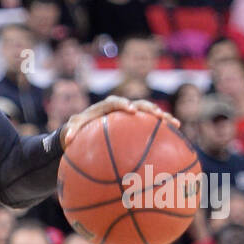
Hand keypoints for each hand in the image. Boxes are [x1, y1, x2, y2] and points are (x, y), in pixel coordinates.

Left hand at [62, 96, 179, 150]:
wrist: (89, 127)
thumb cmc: (80, 127)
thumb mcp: (73, 128)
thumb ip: (71, 131)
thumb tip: (67, 140)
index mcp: (107, 106)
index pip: (115, 103)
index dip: (124, 105)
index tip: (130, 110)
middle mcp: (122, 107)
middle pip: (139, 104)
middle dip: (148, 108)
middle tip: (157, 114)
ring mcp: (133, 114)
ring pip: (149, 112)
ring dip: (162, 117)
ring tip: (174, 123)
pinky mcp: (139, 123)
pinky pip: (152, 124)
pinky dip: (163, 128)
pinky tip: (176, 135)